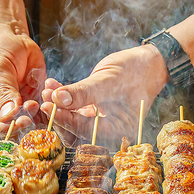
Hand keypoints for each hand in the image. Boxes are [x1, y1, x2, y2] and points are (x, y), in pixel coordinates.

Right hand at [0, 24, 46, 138]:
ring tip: (37, 99)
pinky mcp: (31, 102)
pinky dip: (47, 106)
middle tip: (32, 110)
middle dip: (23, 123)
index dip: (4, 128)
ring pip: (28, 123)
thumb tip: (9, 115)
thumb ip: (4, 91)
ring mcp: (14, 110)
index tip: (19, 121)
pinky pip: (42, 111)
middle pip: (9, 130)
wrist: (9, 37)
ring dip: (36, 115)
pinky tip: (48, 94)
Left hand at [41, 44, 168, 148]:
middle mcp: (108, 130)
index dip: (64, 118)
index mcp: (118, 130)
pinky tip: (53, 84)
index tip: (48, 106)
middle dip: (58, 114)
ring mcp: (100, 120)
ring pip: (72, 120)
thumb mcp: (109, 80)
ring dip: (58, 106)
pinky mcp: (95, 109)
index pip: (84, 130)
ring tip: (47, 90)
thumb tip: (58, 98)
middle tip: (44, 98)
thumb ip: (84, 91)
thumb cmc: (136, 71)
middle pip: (75, 131)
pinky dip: (64, 97)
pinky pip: (75, 108)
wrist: (148, 62)